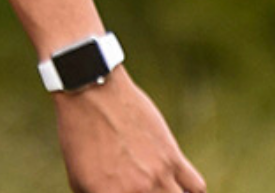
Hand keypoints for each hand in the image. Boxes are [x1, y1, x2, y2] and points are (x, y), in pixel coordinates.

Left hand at [52, 68, 205, 192]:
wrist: (91, 92)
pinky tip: (181, 187)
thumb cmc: (79, 133)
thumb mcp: (78, 176)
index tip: (128, 191)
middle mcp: (136, 191)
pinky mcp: (173, 157)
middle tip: (143, 188)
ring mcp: (158, 176)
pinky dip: (192, 191)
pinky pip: (197, 187)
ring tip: (161, 188)